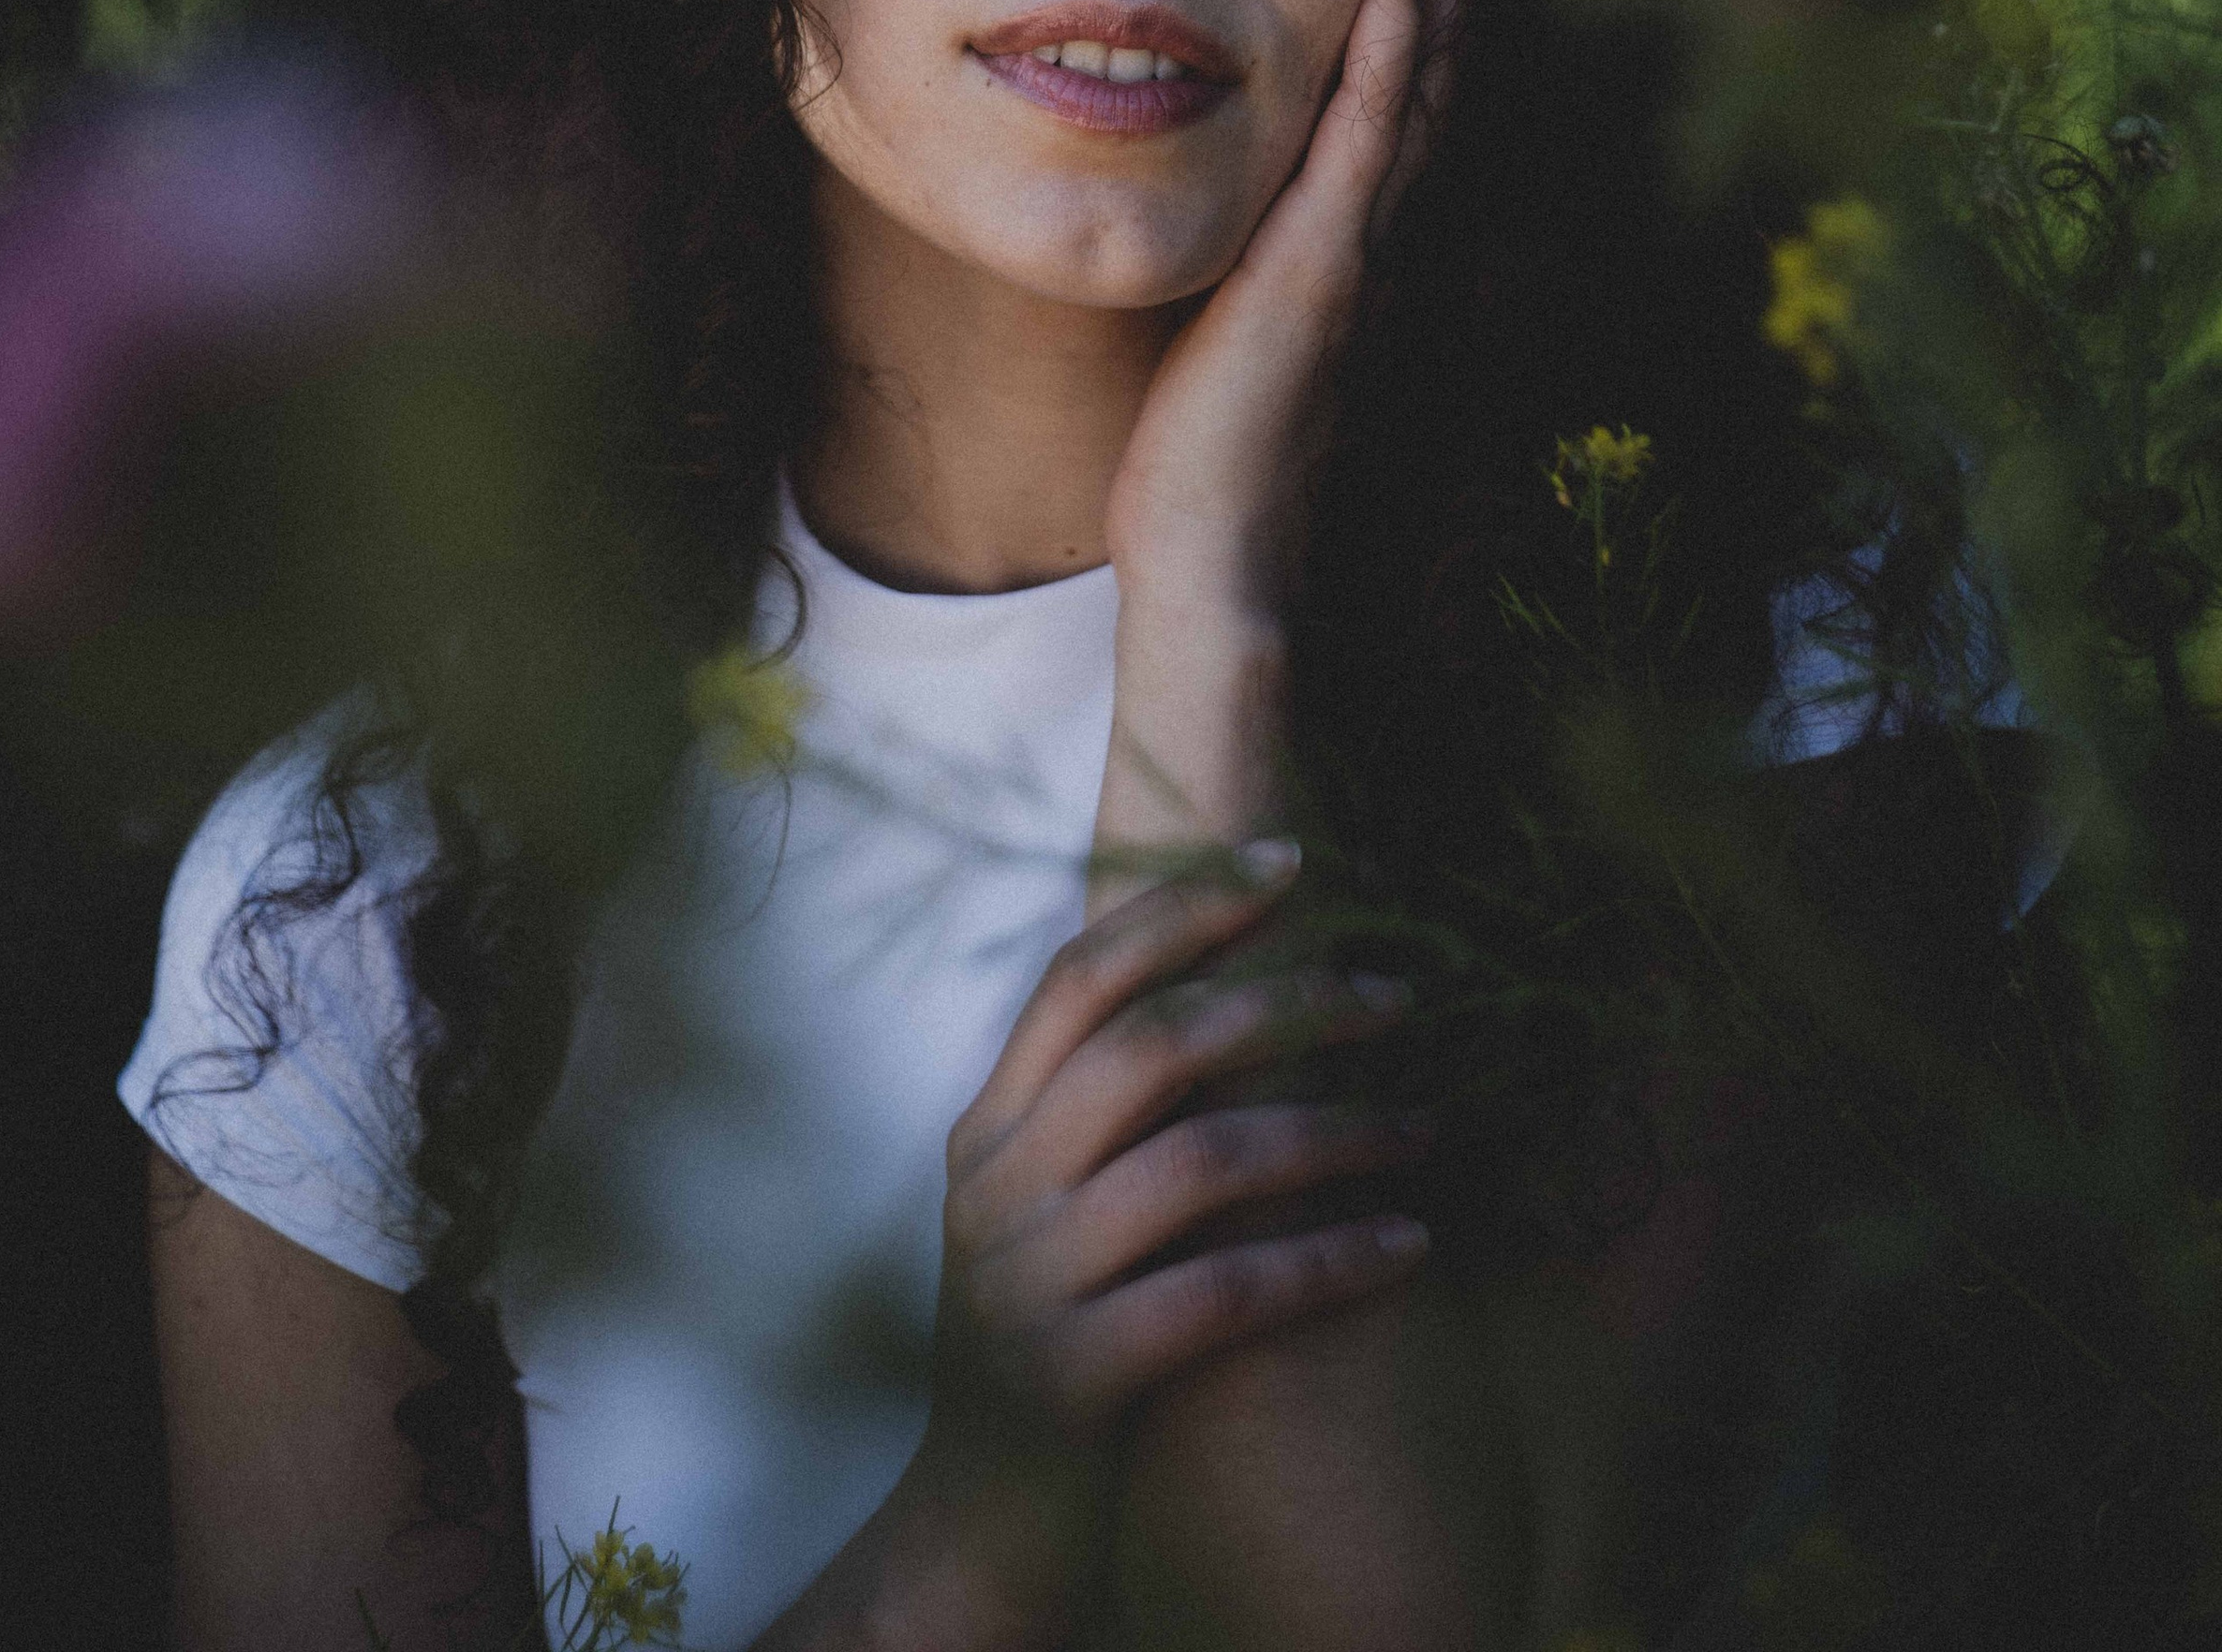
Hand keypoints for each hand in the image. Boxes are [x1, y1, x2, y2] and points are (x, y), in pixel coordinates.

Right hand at [880, 856, 1429, 1647]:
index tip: (1289, 865)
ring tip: (1428, 1123)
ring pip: (1202, 1160)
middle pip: (1153, 1046)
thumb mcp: (1040, 1218)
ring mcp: (1026, 1282)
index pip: (1080, 975)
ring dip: (1334, 1130)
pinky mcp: (1073, 1376)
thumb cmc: (1045, 1352)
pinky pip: (1226, 1292)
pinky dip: (1330, 1260)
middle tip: (1400, 993)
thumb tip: (1229, 998)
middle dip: (1287, 1003)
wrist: (976, 1538)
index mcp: (985, 1130)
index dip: (1183, 907)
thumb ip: (1096, 1119)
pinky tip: (1410, 1243)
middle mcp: (995, 1186)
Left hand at [1101, 0, 1460, 617]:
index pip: (1395, 107)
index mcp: (1346, 248)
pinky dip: (1398, 17)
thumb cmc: (1197, 457)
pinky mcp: (1330, 247)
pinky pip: (1375, 109)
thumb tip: (1212, 220)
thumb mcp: (1218, 330)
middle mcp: (1374, 231)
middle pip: (1430, 74)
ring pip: (1419, 71)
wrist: (1212, 550)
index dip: (1415, 15)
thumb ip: (1234, 269)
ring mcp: (1361, 235)